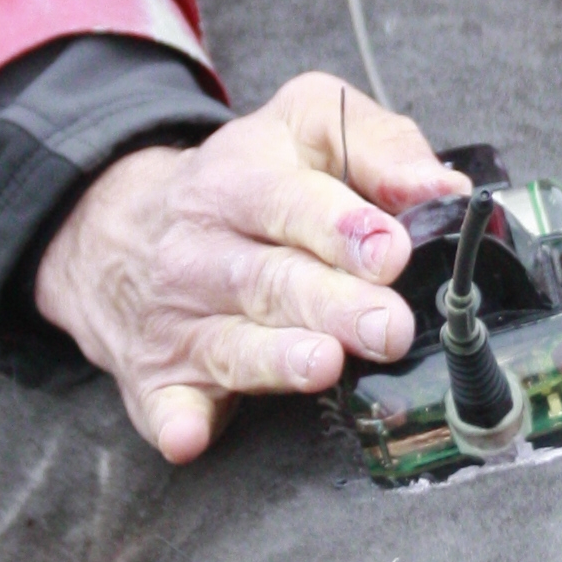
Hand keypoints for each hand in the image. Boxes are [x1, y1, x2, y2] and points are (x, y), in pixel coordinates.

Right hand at [36, 74, 456, 463]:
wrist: (116, 225)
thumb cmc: (242, 179)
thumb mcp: (304, 126)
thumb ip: (379, 146)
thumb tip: (444, 192)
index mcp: (240, 181)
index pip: (289, 201)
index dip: (341, 227)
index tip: (390, 251)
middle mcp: (204, 252)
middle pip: (272, 281)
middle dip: (333, 305)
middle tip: (389, 326)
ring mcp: (179, 319)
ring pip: (231, 344)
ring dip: (275, 360)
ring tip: (324, 364)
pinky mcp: (159, 376)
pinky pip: (164, 403)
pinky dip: (174, 422)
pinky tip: (186, 435)